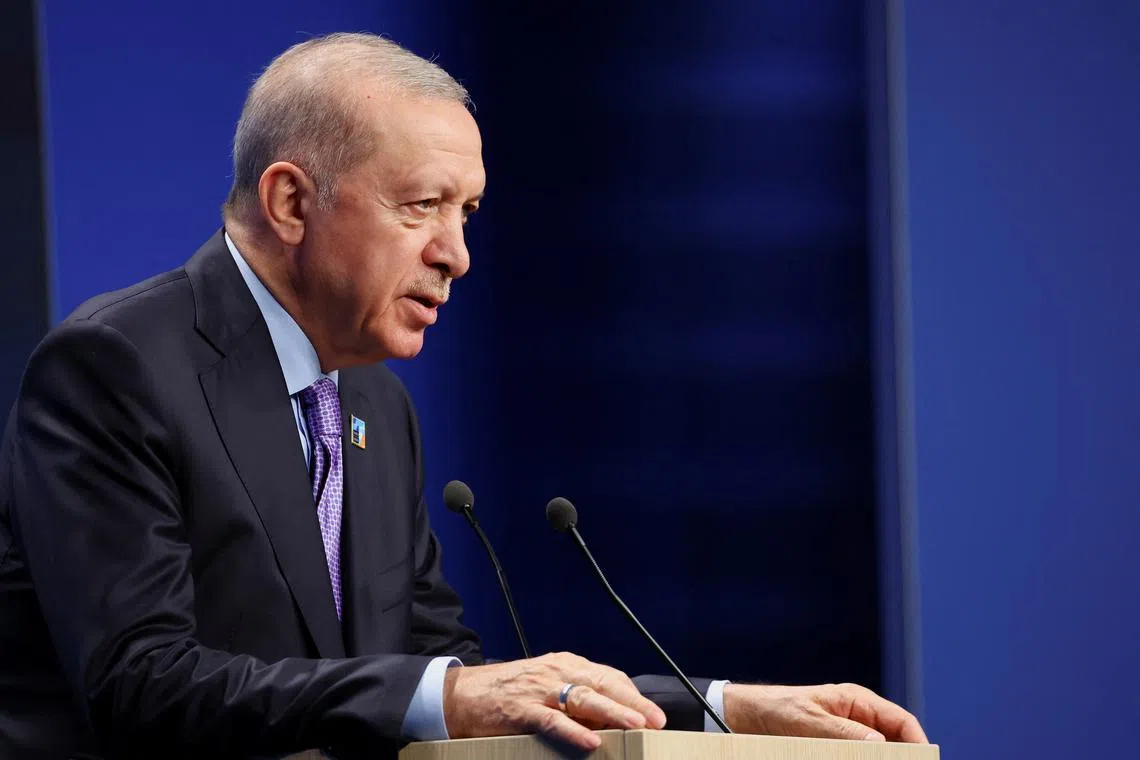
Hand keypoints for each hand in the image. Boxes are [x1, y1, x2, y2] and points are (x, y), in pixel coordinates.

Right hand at [442, 652, 666, 750]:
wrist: (462, 693)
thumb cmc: (507, 691)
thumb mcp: (545, 684)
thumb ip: (574, 695)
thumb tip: (608, 716)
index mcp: (565, 665)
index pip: (608, 675)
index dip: (632, 694)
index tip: (652, 712)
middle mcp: (556, 672)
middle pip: (602, 684)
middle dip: (632, 702)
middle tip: (657, 720)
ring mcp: (539, 690)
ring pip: (583, 698)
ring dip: (612, 712)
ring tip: (635, 725)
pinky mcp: (521, 710)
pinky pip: (551, 720)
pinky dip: (572, 730)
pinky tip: (590, 740)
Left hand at [723, 683, 927, 742]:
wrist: (744, 717)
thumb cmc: (775, 709)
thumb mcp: (808, 721)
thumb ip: (843, 733)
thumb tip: (881, 745)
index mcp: (857, 701)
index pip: (902, 722)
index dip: (917, 744)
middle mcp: (858, 719)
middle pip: (894, 742)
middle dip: (899, 756)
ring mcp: (848, 736)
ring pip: (877, 752)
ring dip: (881, 757)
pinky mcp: (834, 749)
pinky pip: (856, 756)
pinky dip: (862, 759)